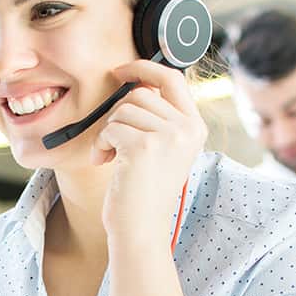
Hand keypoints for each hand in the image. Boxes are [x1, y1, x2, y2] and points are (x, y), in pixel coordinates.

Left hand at [92, 60, 205, 247]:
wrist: (141, 228)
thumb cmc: (144, 191)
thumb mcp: (164, 149)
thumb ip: (158, 117)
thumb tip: (135, 81)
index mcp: (195, 127)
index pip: (173, 78)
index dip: (144, 67)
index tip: (120, 70)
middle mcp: (187, 129)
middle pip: (140, 93)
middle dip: (118, 115)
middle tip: (114, 141)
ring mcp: (167, 137)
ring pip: (122, 110)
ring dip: (108, 132)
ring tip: (111, 156)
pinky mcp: (144, 147)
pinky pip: (110, 128)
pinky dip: (101, 145)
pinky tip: (105, 163)